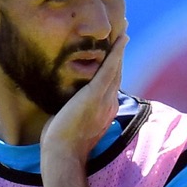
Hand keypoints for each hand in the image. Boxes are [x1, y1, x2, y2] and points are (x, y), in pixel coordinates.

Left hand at [41, 21, 128, 163]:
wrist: (62, 155)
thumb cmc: (61, 145)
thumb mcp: (70, 125)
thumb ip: (73, 112)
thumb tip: (65, 106)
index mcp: (104, 111)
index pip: (111, 85)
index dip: (114, 69)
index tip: (116, 56)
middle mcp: (109, 104)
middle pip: (117, 74)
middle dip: (120, 55)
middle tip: (124, 35)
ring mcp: (105, 99)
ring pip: (116, 68)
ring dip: (121, 48)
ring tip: (125, 31)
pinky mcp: (96, 94)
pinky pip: (110, 68)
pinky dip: (117, 52)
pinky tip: (122, 38)